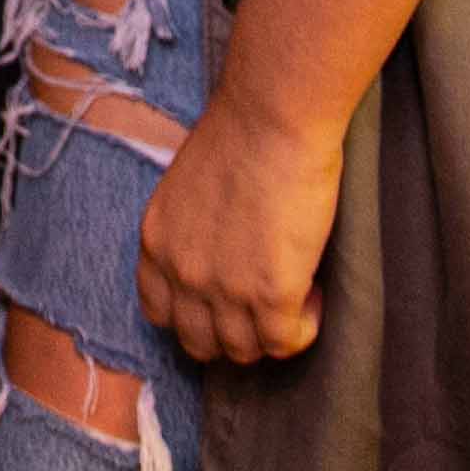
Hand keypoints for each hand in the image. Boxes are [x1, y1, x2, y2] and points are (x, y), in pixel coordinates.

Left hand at [137, 95, 337, 363]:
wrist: (271, 120)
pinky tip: (314, 296)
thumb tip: (217, 257)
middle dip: (232, 334)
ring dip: (270, 332)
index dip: (193, 316)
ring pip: (243, 350)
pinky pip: (285, 342)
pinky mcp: (271, 295)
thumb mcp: (187, 190)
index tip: (223, 303)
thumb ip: (191, 232)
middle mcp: (181, 274)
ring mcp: (223, 290)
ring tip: (295, 294)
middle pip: (199, 342)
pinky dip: (303, 329)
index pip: (159, 313)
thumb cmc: (239, 137)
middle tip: (263, 307)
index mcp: (155, 243)